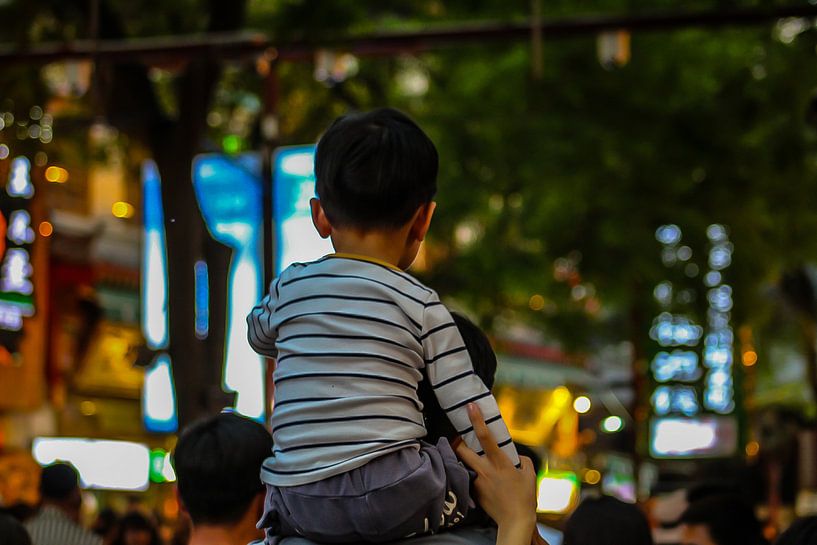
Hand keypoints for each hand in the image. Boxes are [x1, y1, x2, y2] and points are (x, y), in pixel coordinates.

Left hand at [454, 403, 537, 544]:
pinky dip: (472, 475)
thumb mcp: (530, 476)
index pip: (485, 437)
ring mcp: (477, 482)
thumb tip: (517, 457)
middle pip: (461, 450)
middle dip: (457, 441)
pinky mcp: (474, 492)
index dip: (476, 420)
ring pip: (463, 464)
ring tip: (470, 458)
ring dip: (464, 458)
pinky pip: (470, 478)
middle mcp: (485, 470)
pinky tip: (481, 480)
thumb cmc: (524, 499)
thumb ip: (524, 462)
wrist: (515, 522)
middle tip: (460, 438)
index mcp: (499, 463)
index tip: (470, 407)